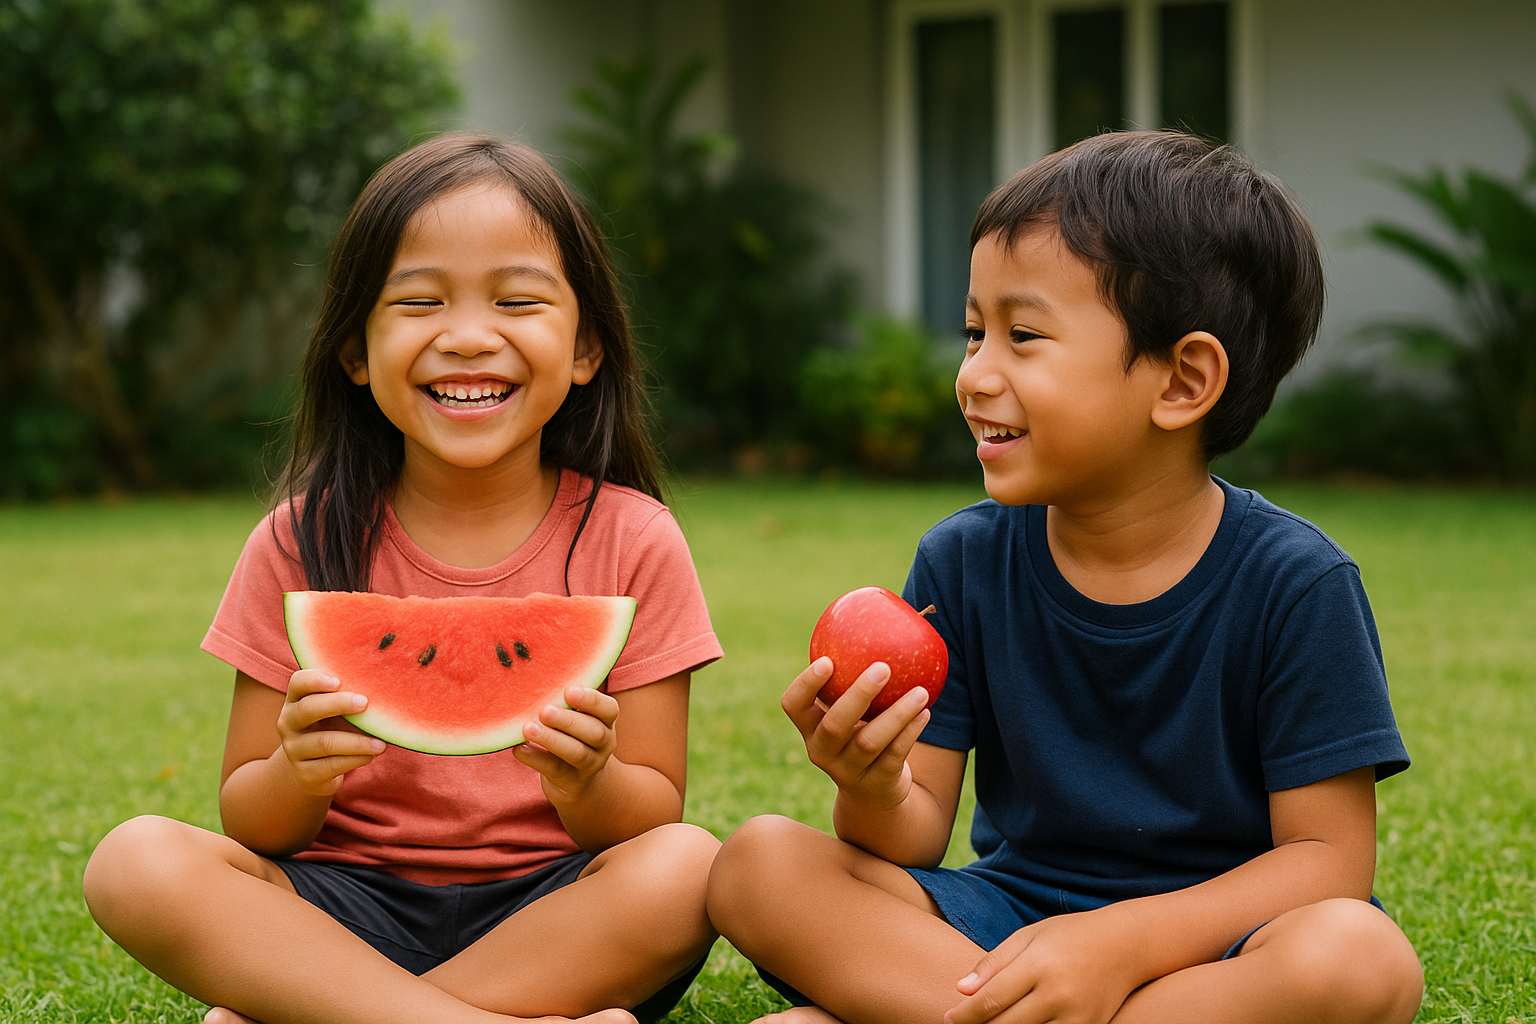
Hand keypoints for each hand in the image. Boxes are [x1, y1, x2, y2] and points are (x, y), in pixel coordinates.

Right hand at [276, 670, 385, 796]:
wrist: (314, 770)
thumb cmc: (333, 728)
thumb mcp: (336, 711)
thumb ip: (349, 695)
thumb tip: (385, 685)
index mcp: (296, 700)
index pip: (298, 683)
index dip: (315, 680)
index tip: (338, 681)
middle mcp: (288, 723)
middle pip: (308, 709)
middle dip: (338, 704)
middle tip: (365, 703)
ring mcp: (294, 749)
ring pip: (324, 742)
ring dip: (356, 742)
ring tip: (381, 743)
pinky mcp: (306, 773)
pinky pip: (332, 765)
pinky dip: (355, 759)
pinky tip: (371, 755)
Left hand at [513, 685, 620, 803]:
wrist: (583, 785)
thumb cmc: (575, 738)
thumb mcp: (579, 720)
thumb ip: (566, 704)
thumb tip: (534, 679)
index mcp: (606, 722)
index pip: (609, 709)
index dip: (591, 700)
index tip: (568, 691)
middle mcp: (604, 744)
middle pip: (593, 732)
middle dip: (569, 720)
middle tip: (545, 711)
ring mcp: (590, 766)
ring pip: (576, 753)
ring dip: (552, 739)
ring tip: (528, 728)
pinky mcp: (571, 783)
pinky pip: (554, 770)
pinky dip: (535, 758)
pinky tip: (518, 748)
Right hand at [782, 656, 931, 806]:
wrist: (873, 791)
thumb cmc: (860, 730)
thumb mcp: (849, 710)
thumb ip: (852, 675)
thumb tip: (882, 616)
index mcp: (809, 727)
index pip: (793, 705)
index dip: (806, 684)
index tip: (828, 660)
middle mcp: (820, 750)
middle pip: (835, 724)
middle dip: (859, 694)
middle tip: (883, 667)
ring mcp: (847, 771)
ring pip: (871, 741)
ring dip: (898, 713)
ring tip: (920, 691)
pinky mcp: (875, 784)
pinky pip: (895, 755)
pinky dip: (911, 731)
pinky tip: (925, 711)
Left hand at [945, 905, 1144, 1023]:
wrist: (1127, 945)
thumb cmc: (1070, 935)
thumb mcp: (1029, 936)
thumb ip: (994, 963)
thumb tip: (961, 990)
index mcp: (1038, 965)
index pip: (991, 1000)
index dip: (965, 1015)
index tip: (947, 1017)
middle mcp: (1058, 994)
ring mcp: (1077, 1016)